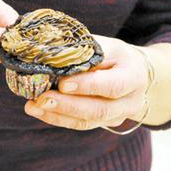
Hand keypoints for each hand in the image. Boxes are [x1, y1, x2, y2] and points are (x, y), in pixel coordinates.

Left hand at [24, 35, 148, 129]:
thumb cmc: (117, 56)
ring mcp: (118, 116)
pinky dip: (58, 118)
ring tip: (33, 106)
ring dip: (58, 114)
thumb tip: (52, 52)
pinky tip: (39, 111)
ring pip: (88, 121)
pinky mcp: (105, 124)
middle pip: (99, 109)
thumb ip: (85, 51)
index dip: (87, 86)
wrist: (137, 74)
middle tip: (41, 98)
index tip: (62, 83)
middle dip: (68, 105)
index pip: (112, 86)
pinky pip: (81, 124)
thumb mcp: (107, 47)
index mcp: (133, 76)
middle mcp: (130, 101)